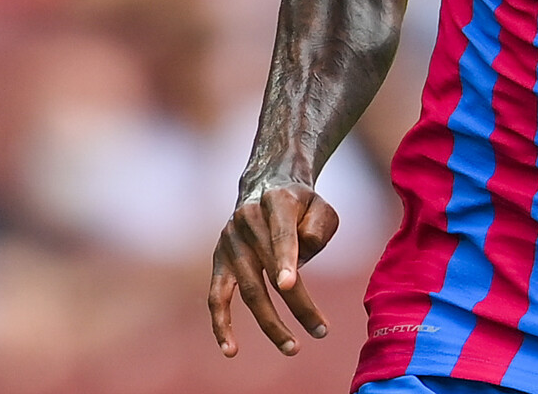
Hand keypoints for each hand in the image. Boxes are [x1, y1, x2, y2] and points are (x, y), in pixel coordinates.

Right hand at [208, 180, 340, 356]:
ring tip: (292, 347)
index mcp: (275, 202)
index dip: (284, 259)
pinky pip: (216, 297)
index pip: (280, 234)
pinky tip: (230, 350)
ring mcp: (230, 242)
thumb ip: (318, 227)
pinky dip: (221, 324)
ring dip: (270, 322)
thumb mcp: (320, 206)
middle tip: (321, 331)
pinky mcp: (219, 261)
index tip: (288, 285)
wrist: (266, 187)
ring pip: (248, 290)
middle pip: (269, 270)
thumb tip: (302, 254)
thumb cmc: (301, 205)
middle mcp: (247, 221)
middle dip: (296, 304)